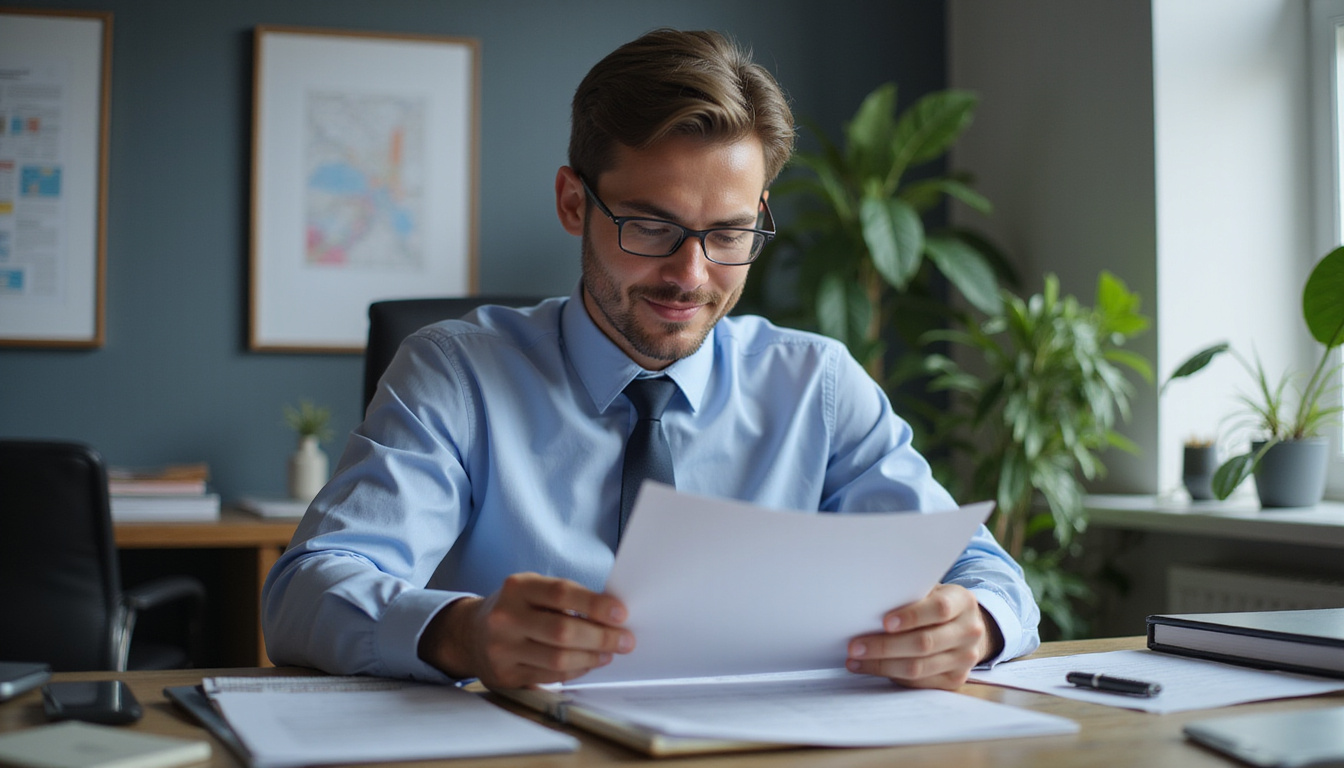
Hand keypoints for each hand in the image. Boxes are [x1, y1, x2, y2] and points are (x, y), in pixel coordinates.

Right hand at [417, 572, 634, 687]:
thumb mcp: (533, 590)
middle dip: (601, 637)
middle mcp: (506, 617)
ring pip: (558, 659)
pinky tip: (588, 663)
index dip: (595, 605)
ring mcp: (502, 649)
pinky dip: (576, 670)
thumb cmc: (515, 608)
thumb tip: (612, 615)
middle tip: (625, 640)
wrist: (469, 633)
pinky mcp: (504, 675)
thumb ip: (566, 598)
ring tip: (609, 652)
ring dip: (592, 658)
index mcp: (517, 588)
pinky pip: (550, 676)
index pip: (561, 594)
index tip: (621, 613)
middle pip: (563, 631)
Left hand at [845, 584, 1002, 689]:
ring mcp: (964, 659)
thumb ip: (908, 596)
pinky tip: (870, 668)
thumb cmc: (935, 605)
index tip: (884, 622)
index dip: (911, 616)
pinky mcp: (955, 680)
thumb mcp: (929, 592)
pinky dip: (891, 676)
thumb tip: (867, 606)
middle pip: (924, 643)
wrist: (965, 627)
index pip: (939, 608)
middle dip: (885, 646)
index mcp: (963, 602)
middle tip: (855, 646)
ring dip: (882, 665)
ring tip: (855, 660)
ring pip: (919, 667)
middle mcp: (969, 631)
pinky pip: (919, 682)